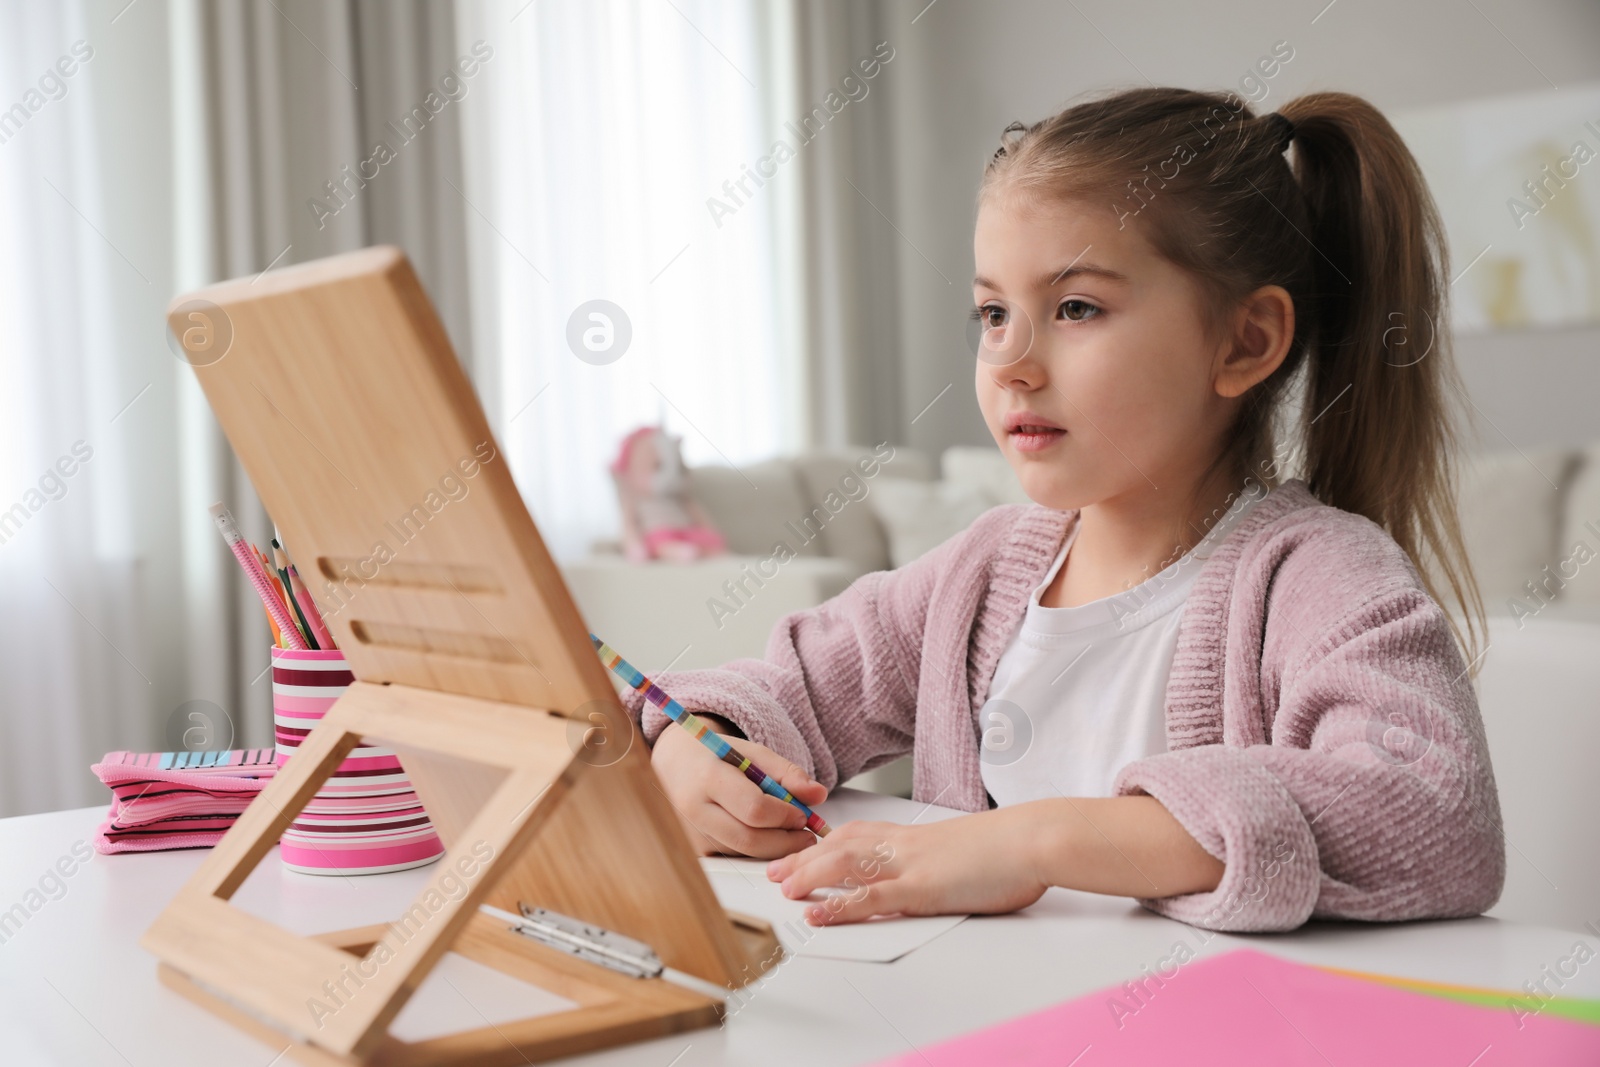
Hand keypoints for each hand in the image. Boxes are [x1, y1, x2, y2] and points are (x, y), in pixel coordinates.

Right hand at [650, 721, 827, 858]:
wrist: (672, 764)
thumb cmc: (715, 756)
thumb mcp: (752, 753)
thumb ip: (786, 773)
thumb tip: (819, 795)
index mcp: (708, 777)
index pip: (754, 809)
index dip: (785, 815)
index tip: (803, 814)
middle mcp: (693, 810)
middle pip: (750, 840)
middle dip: (786, 842)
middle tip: (807, 835)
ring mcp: (689, 835)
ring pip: (744, 853)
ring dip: (773, 848)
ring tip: (788, 832)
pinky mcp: (693, 851)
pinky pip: (733, 858)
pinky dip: (755, 851)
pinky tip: (763, 836)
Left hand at [763, 809, 1048, 924]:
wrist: (1033, 839)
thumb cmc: (1007, 847)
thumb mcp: (961, 850)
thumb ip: (936, 859)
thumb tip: (931, 869)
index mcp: (912, 835)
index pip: (856, 834)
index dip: (823, 843)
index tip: (800, 851)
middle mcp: (903, 844)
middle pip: (840, 845)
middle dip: (803, 858)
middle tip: (775, 872)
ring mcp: (909, 865)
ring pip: (845, 864)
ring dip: (809, 875)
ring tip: (782, 888)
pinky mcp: (922, 887)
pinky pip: (871, 897)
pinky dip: (839, 904)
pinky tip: (818, 911)